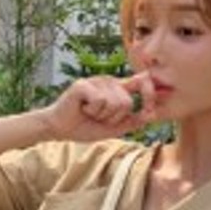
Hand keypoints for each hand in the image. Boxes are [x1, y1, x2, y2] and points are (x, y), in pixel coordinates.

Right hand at [38, 71, 156, 142]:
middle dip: (114, 118)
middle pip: (126, 103)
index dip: (149, 95)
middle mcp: (109, 81)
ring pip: (114, 103)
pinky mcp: (84, 85)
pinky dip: (91, 111)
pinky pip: (100, 101)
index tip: (149, 111)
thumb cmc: (84, 127)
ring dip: (101, 116)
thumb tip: (151, 116)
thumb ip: (131, 121)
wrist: (59, 129)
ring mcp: (96, 81)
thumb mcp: (112, 128)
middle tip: (98, 118)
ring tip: (89, 113)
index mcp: (118, 88)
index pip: (142, 82)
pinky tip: (82, 109)